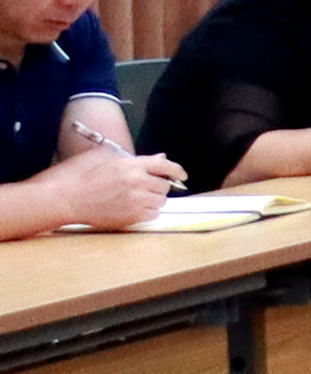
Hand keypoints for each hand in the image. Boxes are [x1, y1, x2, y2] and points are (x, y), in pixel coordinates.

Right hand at [45, 145, 176, 229]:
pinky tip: (132, 208)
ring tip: (134, 198)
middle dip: (157, 186)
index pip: (165, 166)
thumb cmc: (81, 178)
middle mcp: (137, 182)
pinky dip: (147, 212)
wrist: (66, 199)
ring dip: (153, 200)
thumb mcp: (106, 159)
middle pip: (164, 186)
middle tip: (143, 188)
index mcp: (131, 165)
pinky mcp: (133, 216)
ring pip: (160, 201)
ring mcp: (136, 200)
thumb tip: (159, 158)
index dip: (177, 170)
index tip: (182, 175)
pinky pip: (153, 215)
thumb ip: (136, 159)